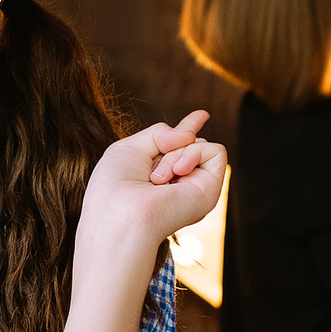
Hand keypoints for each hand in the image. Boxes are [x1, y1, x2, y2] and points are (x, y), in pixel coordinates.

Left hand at [78, 110, 227, 260]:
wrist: (122, 216)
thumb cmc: (115, 187)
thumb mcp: (129, 148)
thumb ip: (159, 134)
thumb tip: (189, 136)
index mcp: (157, 176)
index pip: (178, 147)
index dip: (188, 128)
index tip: (201, 115)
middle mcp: (178, 183)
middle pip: (187, 142)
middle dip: (170, 147)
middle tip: (152, 178)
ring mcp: (194, 187)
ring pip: (198, 144)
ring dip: (173, 155)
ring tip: (157, 180)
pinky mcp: (210, 190)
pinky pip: (215, 151)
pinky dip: (193, 154)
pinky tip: (176, 174)